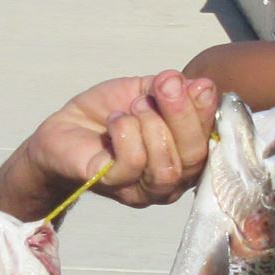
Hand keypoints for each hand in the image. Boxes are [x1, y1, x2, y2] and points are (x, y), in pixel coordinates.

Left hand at [33, 71, 219, 207]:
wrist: (65, 128)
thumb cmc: (110, 114)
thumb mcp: (146, 92)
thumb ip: (174, 92)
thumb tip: (200, 86)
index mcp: (184, 156)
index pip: (209, 143)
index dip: (205, 113)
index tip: (195, 84)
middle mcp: (170, 180)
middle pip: (194, 158)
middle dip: (181, 115)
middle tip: (163, 87)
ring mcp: (142, 190)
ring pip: (166, 167)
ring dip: (151, 125)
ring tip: (132, 108)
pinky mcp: (112, 185)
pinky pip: (132, 163)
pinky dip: (125, 132)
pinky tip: (115, 121)